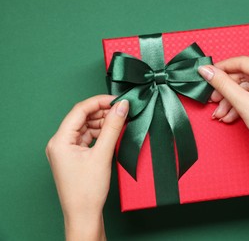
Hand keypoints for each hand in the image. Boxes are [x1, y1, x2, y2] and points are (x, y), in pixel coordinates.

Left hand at [46, 95, 128, 240]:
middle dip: (103, 113)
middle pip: (82, 118)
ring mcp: (66, 150)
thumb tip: (121, 107)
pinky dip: (100, 134)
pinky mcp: (74, 156)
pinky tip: (113, 134)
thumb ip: (113, 128)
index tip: (117, 100)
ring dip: (103, 124)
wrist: (83, 215)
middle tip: (122, 111)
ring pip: (86, 128)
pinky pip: (88, 138)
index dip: (99, 102)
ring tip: (120, 123)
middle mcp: (60, 143)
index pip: (79, 110)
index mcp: (60, 140)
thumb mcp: (102, 154)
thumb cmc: (87, 191)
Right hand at [198, 56, 248, 162]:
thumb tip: (207, 70)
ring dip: (232, 100)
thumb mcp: (243, 103)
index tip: (207, 73)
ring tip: (221, 113)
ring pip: (248, 88)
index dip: (222, 68)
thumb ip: (222, 84)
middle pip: (244, 76)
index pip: (242, 62)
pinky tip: (231, 115)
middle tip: (212, 98)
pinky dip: (243, 104)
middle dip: (226, 91)